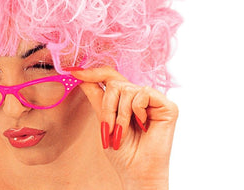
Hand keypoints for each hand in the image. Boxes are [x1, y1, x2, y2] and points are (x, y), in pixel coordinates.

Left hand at [68, 66, 177, 188]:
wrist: (136, 172)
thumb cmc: (122, 150)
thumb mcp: (103, 118)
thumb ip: (95, 95)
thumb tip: (80, 75)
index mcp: (125, 97)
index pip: (109, 75)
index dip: (93, 72)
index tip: (76, 73)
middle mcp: (140, 94)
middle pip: (115, 83)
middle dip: (107, 107)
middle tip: (108, 128)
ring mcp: (154, 99)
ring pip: (127, 89)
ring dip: (120, 115)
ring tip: (122, 134)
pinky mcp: (167, 105)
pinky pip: (144, 93)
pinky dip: (138, 111)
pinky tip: (143, 125)